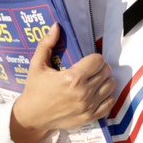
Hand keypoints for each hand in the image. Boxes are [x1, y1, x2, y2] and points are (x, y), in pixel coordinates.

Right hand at [10, 26, 116, 142]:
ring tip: (94, 81)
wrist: (31, 117)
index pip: (98, 60)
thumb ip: (46, 44)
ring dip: (105, 81)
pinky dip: (107, 96)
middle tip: (90, 70)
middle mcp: (83, 92)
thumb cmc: (34, 89)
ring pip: (111, 85)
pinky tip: (96, 93)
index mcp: (72, 78)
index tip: (86, 61)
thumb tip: (56, 26)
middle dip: (99, 68)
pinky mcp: (91, 117)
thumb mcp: (37, 65)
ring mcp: (88, 106)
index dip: (93, 58)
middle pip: (106, 71)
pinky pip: (110, 102)